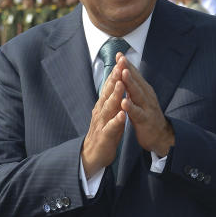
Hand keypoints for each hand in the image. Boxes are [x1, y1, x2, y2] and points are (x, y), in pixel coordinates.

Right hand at [81, 61, 127, 175]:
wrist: (92, 156)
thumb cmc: (104, 134)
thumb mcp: (110, 114)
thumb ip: (114, 100)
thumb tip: (119, 83)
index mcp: (103, 105)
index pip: (110, 86)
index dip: (116, 73)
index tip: (122, 59)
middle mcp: (101, 111)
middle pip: (108, 92)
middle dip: (115, 78)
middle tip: (121, 64)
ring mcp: (101, 123)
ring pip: (108, 107)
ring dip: (115, 95)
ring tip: (121, 84)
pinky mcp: (104, 136)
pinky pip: (111, 127)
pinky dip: (116, 120)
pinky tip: (122, 114)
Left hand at [117, 56, 174, 156]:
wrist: (161, 136)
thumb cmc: (147, 116)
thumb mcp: (140, 99)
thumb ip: (134, 86)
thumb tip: (126, 71)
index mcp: (144, 90)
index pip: (135, 75)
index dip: (127, 64)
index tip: (119, 54)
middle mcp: (147, 96)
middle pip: (136, 80)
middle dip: (128, 68)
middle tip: (121, 58)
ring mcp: (147, 107)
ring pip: (137, 93)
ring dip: (130, 83)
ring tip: (123, 73)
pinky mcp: (145, 120)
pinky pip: (137, 113)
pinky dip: (131, 107)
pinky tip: (124, 102)